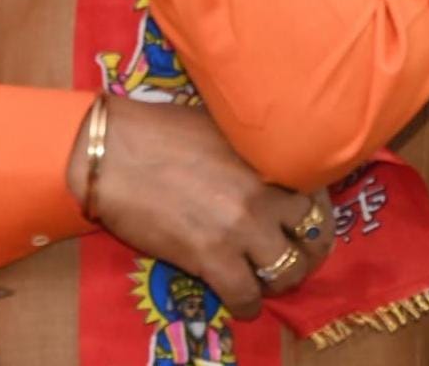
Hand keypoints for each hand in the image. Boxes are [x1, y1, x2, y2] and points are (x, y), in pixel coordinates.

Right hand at [67, 97, 333, 319]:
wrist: (112, 153)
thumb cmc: (158, 129)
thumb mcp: (216, 123)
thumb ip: (248, 146)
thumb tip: (263, 157)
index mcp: (265, 157)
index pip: (316, 193)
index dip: (314, 212)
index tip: (305, 221)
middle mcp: (263, 193)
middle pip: (311, 236)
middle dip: (307, 251)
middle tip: (293, 255)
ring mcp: (240, 228)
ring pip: (287, 272)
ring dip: (279, 280)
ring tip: (265, 279)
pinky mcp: (212, 259)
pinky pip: (247, 297)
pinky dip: (246, 304)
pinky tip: (239, 300)